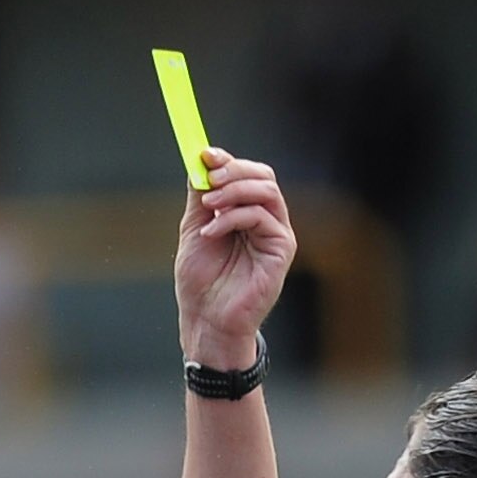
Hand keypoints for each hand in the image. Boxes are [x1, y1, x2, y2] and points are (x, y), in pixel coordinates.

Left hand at [175, 154, 295, 372]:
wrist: (207, 321)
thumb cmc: (201, 283)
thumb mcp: (195, 229)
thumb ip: (200, 197)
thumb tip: (201, 161)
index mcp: (246, 213)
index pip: (246, 174)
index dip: (227, 160)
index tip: (204, 156)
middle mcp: (266, 221)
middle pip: (262, 176)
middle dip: (233, 171)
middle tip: (208, 179)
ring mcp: (276, 235)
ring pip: (266, 191)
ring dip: (233, 191)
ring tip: (207, 207)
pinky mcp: (281, 251)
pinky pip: (263, 217)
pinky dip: (234, 217)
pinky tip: (212, 232)